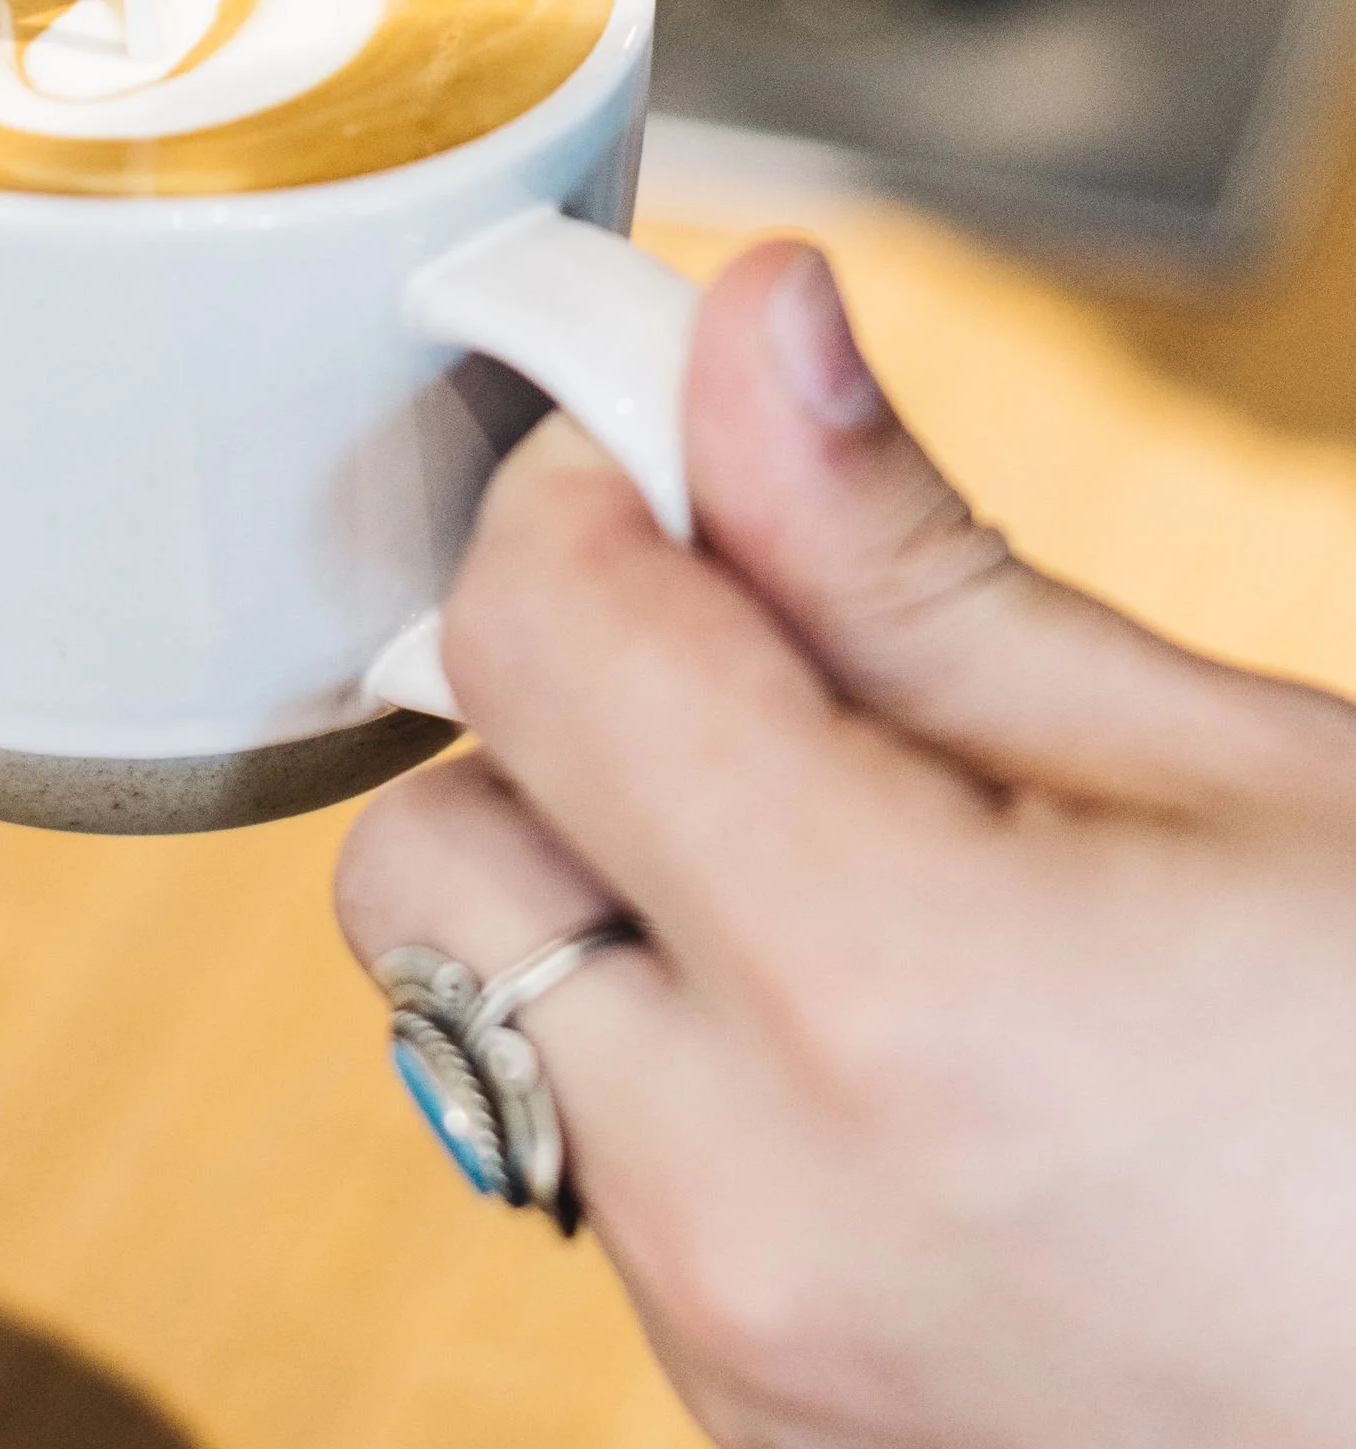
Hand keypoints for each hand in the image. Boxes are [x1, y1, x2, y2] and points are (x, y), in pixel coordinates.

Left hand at [336, 238, 1355, 1448]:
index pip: (532, 643)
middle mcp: (754, 1217)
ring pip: (493, 1017)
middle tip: (781, 654)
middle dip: (571, 709)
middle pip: (438, 851)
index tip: (690, 447)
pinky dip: (687, 1062)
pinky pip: (607, 1171)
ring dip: (622, 893)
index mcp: (881, 1007)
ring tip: (880, 862)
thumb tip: (741, 334)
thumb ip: (914, 566)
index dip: (598, 492)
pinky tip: (903, 1039)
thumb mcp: (1235, 773)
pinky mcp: (765, 1437)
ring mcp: (748, 1366)